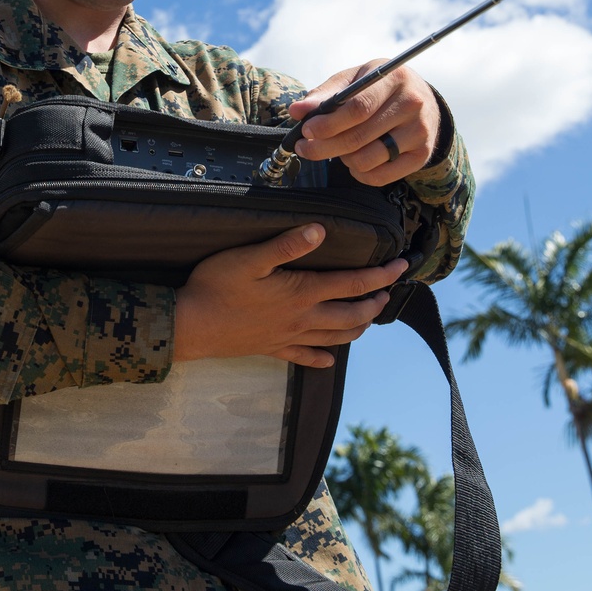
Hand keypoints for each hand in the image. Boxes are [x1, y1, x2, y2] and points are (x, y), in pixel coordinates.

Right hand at [174, 223, 408, 367]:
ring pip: (335, 337)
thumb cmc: (215, 286)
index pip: (352, 283)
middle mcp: (302, 318)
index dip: (380, 275)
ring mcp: (288, 337)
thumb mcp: (249, 258)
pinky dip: (322, 358)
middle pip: (351, 314)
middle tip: (388, 292)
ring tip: (369, 319)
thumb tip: (320, 231)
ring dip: (358, 328)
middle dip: (375, 303)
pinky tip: (329, 360)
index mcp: (301, 292)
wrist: (190, 326)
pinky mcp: (272, 349)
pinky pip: (305, 357)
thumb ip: (286, 245)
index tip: (401, 266)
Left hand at [288, 62, 440, 185]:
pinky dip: (359, 173)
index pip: (357, 108)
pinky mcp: (421, 155)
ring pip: (367, 159)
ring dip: (343, 159)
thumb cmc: (380, 88)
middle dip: (324, 146)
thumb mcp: (356, 78)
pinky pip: (380, 177)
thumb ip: (326, 93)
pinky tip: (354, 161)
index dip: (328, 124)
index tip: (307, 130)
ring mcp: (419, 132)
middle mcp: (411, 104)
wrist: (423, 100)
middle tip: (305, 147)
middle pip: (359, 137)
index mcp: (393, 78)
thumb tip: (297, 110)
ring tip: (339, 148)